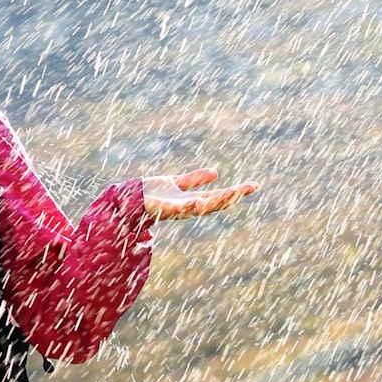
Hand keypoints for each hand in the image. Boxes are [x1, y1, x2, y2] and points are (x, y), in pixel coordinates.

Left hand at [141, 168, 257, 221]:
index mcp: (191, 200)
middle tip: (250, 187)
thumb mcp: (177, 183)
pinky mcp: (161, 207)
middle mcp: (186, 207)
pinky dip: (187, 206)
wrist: (128, 199)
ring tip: (233, 192)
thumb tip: (216, 173)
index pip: (218, 197)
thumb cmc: (152, 193)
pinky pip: (176, 208)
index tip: (254, 185)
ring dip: (216, 201)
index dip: (236, 192)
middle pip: (214, 203)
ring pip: (200, 207)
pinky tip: (198, 201)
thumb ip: (194, 179)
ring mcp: (175, 208)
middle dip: (232, 196)